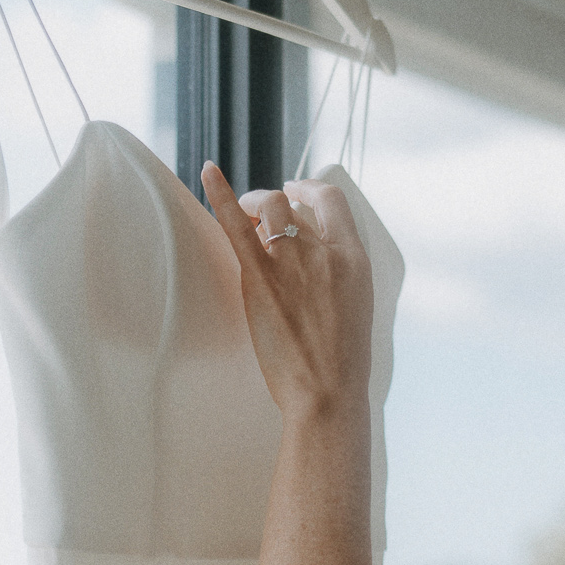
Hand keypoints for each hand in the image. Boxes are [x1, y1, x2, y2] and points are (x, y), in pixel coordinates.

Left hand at [202, 160, 374, 421]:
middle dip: (273, 201)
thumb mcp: (356, 304)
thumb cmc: (342, 361)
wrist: (327, 393)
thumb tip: (314, 255)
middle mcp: (325, 252)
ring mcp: (292, 263)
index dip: (309, 189)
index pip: (331, 199)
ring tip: (244, 217)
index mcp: (355, 258)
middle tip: (258, 214)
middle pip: (293, 203)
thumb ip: (337, 272)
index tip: (296, 192)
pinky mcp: (261, 279)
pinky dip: (221, 194)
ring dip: (253, 205)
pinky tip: (207, 170)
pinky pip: (236, 227)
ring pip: (269, 207)